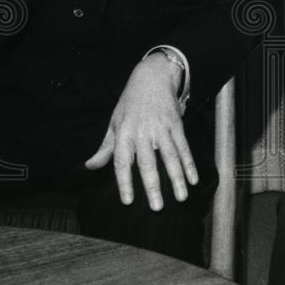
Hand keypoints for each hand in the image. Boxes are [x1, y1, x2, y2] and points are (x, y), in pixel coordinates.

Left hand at [84, 53, 197, 209]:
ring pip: (170, 157)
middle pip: (149, 162)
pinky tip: (194, 179)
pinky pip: (184, 147)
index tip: (128, 201)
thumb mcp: (114, 121)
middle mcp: (143, 132)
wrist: (153, 76)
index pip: (123, 161)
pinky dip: (189, 164)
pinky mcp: (177, 125)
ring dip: (177, 178)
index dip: (125, 182)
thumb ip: (105, 147)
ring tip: (181, 197)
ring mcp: (162, 128)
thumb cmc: (130, 102)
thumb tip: (90, 166)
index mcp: (125, 133)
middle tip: (158, 207)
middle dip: (153, 186)